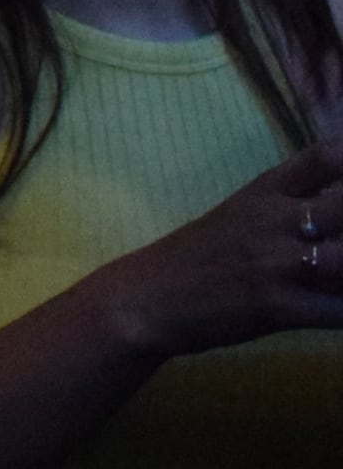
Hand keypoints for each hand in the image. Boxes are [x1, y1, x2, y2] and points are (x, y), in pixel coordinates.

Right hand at [98, 141, 342, 358]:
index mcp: (266, 191)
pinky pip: (339, 311)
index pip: (327, 157)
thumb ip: (291, 204)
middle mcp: (275, 220)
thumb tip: (339, 202)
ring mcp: (278, 263)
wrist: (145, 299)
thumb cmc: (195, 257)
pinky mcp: (279, 308)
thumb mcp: (240, 214)